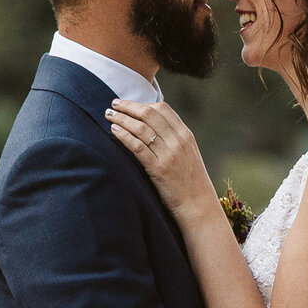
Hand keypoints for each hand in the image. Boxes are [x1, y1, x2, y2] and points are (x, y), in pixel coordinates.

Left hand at [107, 99, 216, 218]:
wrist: (198, 205)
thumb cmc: (190, 181)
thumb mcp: (188, 153)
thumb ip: (174, 138)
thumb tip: (153, 125)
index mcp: (185, 134)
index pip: (162, 108)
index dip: (142, 102)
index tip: (128, 103)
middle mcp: (178, 141)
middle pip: (149, 114)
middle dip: (128, 106)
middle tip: (113, 104)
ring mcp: (169, 154)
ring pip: (141, 128)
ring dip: (122, 118)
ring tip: (109, 116)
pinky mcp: (159, 169)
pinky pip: (138, 147)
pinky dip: (124, 136)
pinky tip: (114, 131)